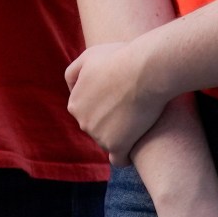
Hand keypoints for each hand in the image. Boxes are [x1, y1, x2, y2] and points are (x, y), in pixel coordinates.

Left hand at [64, 41, 172, 163]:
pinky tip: (136, 147)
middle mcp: (82, 122)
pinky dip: (126, 157)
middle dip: (112, 121)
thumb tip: (72, 90)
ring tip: (141, 121)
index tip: (121, 99)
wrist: (146, 70)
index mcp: (75, 103)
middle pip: (97, 128)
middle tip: (134, 109)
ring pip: (109, 141)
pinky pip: (119, 160)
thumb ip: (74, 73)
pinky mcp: (118, 146)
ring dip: (122, 136)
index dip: (104, 106)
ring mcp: (99, 136)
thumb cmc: (120, 58)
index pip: (87, 112)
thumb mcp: (89, 57)